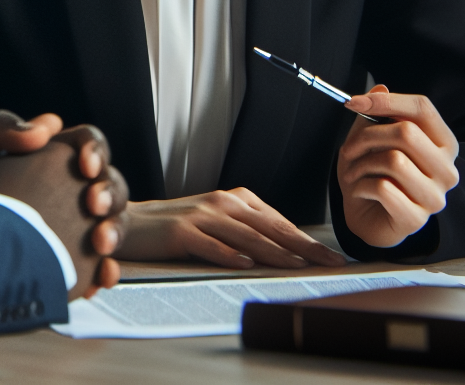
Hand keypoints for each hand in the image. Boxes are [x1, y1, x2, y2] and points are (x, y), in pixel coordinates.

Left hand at [0, 110, 128, 297]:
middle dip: (110, 192)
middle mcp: (65, 188)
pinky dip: (104, 272)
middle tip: (93, 204)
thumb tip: (45, 129)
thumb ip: (0, 124)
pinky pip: (95, 267)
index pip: (87, 143)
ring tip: (99, 242)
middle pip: (110, 182)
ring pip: (112, 221)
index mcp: (48, 155)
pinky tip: (96, 279)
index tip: (84, 166)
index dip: (96, 150)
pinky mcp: (64, 261)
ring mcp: (68, 225)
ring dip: (115, 230)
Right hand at [116, 189, 345, 269]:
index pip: (278, 222)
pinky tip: (244, 265)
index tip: (333, 257)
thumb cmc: (179, 228)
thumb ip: (248, 233)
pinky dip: (228, 254)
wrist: (132, 223)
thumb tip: (288, 254)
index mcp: (234, 199)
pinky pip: (208, 245)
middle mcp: (221, 203)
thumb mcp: (218, 225)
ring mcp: (200, 216)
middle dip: (303, 246)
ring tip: (299, 265)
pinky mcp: (180, 232)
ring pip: (245, 236)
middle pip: (268, 227)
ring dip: (274, 251)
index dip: (307, 240)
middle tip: (331, 262)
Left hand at [339, 84, 459, 247]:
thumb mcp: (369, 138)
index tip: (353, 103)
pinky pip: (383, 188)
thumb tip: (379, 87)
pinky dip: (360, 185)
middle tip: (348, 147)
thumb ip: (376, 114)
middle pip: (407, 132)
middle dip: (367, 135)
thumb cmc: (373, 173)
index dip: (386, 101)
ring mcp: (435, 197)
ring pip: (393, 160)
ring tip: (353, 171)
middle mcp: (447, 170)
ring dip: (361, 163)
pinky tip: (359, 191)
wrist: (367, 216)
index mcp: (442, 143)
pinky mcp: (417, 219)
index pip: (422, 108)